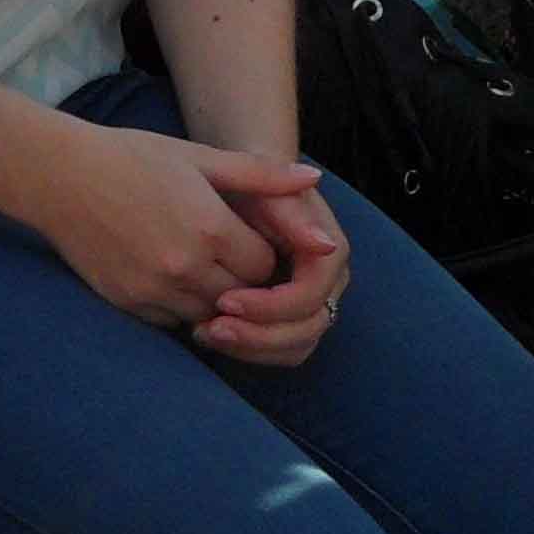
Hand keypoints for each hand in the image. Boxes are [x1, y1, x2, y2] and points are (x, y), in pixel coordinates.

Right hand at [25, 118, 306, 330]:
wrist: (60, 176)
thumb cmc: (133, 157)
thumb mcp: (200, 157)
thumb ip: (262, 175)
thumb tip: (314, 182)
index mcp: (208, 225)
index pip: (264, 264)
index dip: (262, 252)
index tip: (248, 236)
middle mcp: (184, 264)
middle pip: (243, 295)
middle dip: (244, 280)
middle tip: (229, 254)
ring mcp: (154, 288)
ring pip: (210, 315)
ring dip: (215, 298)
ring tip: (202, 265)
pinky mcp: (128, 303)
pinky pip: (172, 322)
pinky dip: (180, 307)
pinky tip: (171, 277)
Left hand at [198, 175, 350, 364]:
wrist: (236, 188)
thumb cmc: (246, 183)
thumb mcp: (259, 185)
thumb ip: (292, 211)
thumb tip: (326, 246)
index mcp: (329, 252)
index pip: (311, 296)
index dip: (271, 306)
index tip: (225, 301)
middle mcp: (329, 284)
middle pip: (307, 329)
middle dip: (258, 335)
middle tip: (210, 328)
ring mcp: (313, 305)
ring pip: (295, 347)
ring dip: (250, 348)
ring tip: (204, 332)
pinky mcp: (291, 319)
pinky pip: (279, 350)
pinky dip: (247, 350)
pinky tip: (209, 333)